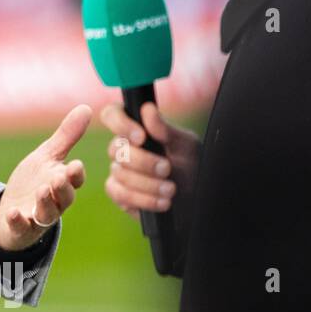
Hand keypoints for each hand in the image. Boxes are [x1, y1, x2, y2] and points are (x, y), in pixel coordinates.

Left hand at [0, 104, 91, 250]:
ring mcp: (38, 216)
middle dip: (62, 188)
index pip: (74, 179)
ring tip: (41, 191)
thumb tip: (87, 108)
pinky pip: (21, 227)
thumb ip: (67, 136)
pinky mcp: (21, 227)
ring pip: (47, 213)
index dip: (75, 174)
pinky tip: (13, 213)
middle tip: (58, 178)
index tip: (75, 164)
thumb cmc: (34, 182)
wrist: (13, 211)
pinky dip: (18, 221)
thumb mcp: (47, 157)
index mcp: (62, 183)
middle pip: (64, 198)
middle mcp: (55, 202)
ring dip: (45, 203)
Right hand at [101, 102, 198, 219]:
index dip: (119, 124)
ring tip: (171, 190)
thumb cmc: (192, 167)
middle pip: (115, 149)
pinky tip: (163, 202)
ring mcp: (118, 171)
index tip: (141, 137)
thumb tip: (147, 109)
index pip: (111, 115)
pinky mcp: (119, 193)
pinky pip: (119, 194)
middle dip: (143, 162)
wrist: (198, 199)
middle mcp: (123, 148)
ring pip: (119, 174)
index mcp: (137, 129)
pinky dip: (143, 200)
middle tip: (167, 169)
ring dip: (148, 184)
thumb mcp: (186, 146)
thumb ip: (165, 129)